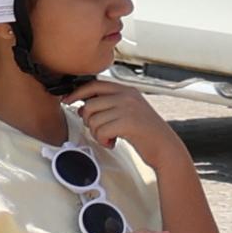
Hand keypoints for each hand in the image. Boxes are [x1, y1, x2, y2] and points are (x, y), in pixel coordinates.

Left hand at [66, 79, 186, 164]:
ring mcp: (128, 108)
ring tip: (109, 137)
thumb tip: (81, 106)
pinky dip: (103, 140)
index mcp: (127, 90)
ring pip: (93, 119)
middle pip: (89, 105)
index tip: (67, 100)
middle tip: (100, 130)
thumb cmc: (145, 132)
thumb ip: (108, 105)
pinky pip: (101, 131)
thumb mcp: (128, 111)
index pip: (94, 85)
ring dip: (97, 133)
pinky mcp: (128, 123)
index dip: (76, 92)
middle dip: (89, 121)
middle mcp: (127, 96)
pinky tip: (113, 142)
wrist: (165, 147)